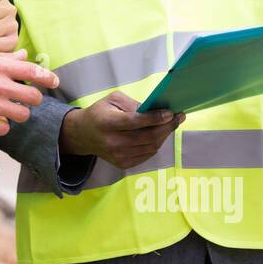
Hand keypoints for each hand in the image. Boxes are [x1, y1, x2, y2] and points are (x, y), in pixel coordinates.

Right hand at [0, 49, 59, 135]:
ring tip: (7, 111)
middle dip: (32, 99)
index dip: (48, 78)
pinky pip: (5, 129)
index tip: (54, 82)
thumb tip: (23, 56)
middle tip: (24, 100)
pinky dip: (1, 126)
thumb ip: (4, 58)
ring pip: (22, 115)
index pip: (34, 72)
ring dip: (17, 114)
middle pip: (33, 98)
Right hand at [58, 91, 182, 169]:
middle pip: (147, 137)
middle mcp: (112, 141)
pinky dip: (156, 144)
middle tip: (178, 118)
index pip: (135, 121)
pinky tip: (159, 134)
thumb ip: (132, 104)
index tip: (170, 113)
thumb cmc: (100, 113)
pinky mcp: (122, 163)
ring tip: (171, 124)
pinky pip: (147, 154)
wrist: (84, 135)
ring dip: (164, 135)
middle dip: (167, 127)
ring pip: (151, 147)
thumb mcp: (112, 100)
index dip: (155, 118)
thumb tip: (154, 110)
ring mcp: (118, 155)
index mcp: (107, 122)